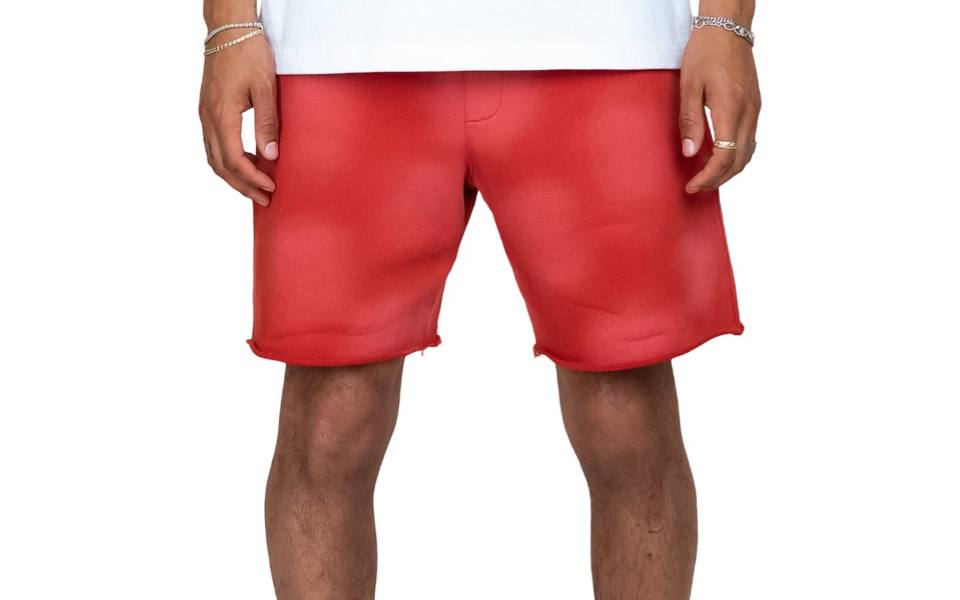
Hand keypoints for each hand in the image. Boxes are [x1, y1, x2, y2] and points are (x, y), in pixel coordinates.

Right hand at [199, 32, 277, 206]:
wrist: (228, 31)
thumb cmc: (248, 54)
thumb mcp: (265, 88)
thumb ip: (267, 123)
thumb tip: (270, 155)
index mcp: (221, 115)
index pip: (234, 160)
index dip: (252, 178)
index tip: (271, 188)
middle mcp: (208, 118)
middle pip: (221, 166)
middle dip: (243, 186)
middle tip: (265, 199)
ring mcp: (205, 115)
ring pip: (214, 158)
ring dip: (234, 176)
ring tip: (256, 186)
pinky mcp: (207, 110)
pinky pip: (213, 145)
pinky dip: (228, 161)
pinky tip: (246, 162)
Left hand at [679, 27, 760, 193]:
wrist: (728, 29)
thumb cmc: (705, 53)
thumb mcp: (689, 86)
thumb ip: (690, 121)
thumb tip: (690, 153)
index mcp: (731, 109)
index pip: (724, 157)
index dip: (708, 177)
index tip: (692, 186)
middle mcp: (748, 113)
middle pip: (739, 161)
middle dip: (717, 180)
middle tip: (696, 187)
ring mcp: (755, 110)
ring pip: (748, 153)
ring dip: (729, 171)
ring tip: (707, 177)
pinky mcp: (755, 106)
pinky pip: (750, 141)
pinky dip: (737, 156)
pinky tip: (721, 158)